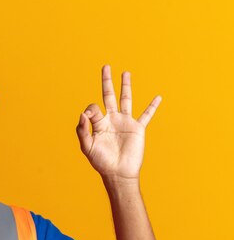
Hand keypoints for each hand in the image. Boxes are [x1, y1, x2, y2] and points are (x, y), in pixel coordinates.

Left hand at [76, 65, 160, 181]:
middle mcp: (112, 119)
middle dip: (107, 82)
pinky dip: (152, 107)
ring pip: (126, 100)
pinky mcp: (137, 128)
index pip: (94, 108)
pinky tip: (158, 97)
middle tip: (106, 67)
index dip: (91, 110)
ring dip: (126, 86)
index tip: (89, 117)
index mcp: (99, 123)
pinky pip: (146, 115)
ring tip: (125, 73)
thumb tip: (83, 113)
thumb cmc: (101, 162)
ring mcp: (125, 122)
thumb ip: (82, 130)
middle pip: (109, 96)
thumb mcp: (87, 147)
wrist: (118, 172)